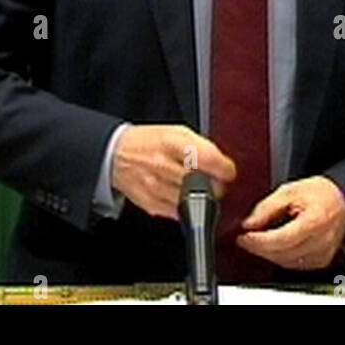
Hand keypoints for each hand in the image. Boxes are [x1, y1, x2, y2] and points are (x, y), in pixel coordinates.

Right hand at [112, 125, 235, 219]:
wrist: (116, 155)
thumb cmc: (149, 141)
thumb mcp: (176, 131)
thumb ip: (200, 146)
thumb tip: (222, 165)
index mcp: (172, 142)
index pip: (210, 160)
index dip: (225, 169)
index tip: (228, 171)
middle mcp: (163, 165)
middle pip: (205, 185)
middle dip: (216, 185)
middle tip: (215, 181)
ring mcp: (156, 187)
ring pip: (194, 202)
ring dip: (202, 198)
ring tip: (197, 187)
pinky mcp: (152, 205)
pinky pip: (179, 212)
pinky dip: (185, 206)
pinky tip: (181, 194)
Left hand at [236, 176, 344, 270]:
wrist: (342, 200)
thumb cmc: (320, 193)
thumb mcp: (290, 191)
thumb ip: (267, 207)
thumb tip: (248, 224)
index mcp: (315, 221)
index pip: (280, 239)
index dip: (258, 241)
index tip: (242, 236)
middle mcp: (321, 242)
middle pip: (281, 254)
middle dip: (259, 247)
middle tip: (245, 238)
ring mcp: (323, 254)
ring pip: (285, 262)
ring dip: (268, 253)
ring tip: (258, 239)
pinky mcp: (321, 262)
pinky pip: (294, 265)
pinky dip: (280, 257)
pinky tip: (274, 245)